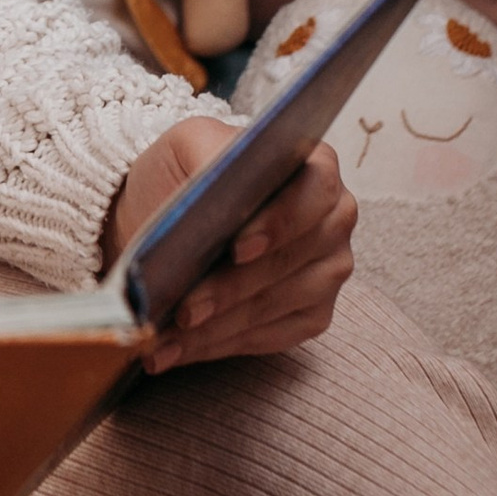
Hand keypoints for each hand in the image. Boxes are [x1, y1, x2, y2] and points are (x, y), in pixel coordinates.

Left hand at [107, 118, 354, 371]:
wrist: (174, 214)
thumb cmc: (188, 174)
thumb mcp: (189, 144)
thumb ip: (207, 154)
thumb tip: (214, 187)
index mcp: (318, 168)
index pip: (313, 192)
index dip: (278, 223)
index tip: (236, 248)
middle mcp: (335, 221)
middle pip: (288, 262)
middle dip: (229, 291)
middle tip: (181, 311)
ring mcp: (328, 272)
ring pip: (273, 306)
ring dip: (214, 328)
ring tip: (161, 339)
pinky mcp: (312, 315)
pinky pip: (268, 337)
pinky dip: (216, 345)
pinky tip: (175, 351)